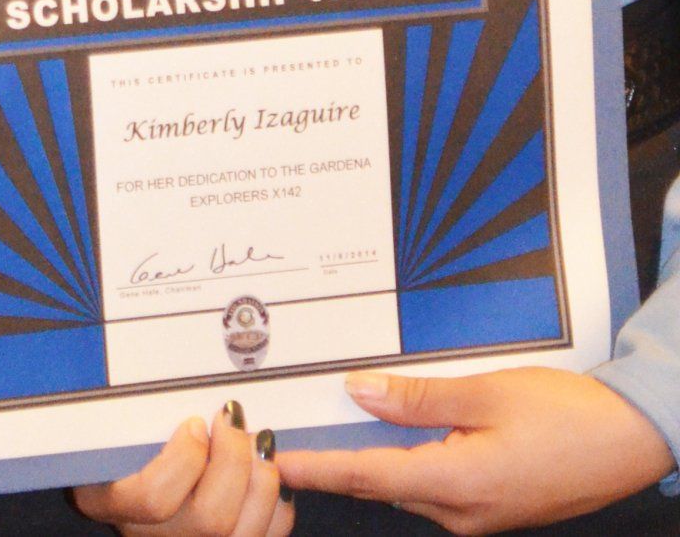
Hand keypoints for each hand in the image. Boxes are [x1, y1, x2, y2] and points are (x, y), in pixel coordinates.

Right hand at [75, 402, 291, 536]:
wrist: (137, 499)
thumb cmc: (121, 447)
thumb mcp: (113, 428)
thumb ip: (137, 413)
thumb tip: (194, 398)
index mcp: (115, 503)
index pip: (154, 498)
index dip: (184, 459)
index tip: (194, 423)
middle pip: (211, 520)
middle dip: (233, 461)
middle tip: (232, 418)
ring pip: (244, 532)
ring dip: (261, 477)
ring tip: (255, 439)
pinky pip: (269, 535)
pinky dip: (277, 500)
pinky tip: (264, 471)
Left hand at [276, 366, 670, 532]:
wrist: (629, 443)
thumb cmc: (566, 416)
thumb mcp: (486, 393)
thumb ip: (417, 398)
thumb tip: (359, 392)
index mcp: (457, 486)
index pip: (366, 478)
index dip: (317, 470)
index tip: (279, 465)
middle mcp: (462, 513)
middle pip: (381, 485)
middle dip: (336, 466)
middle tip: (292, 442)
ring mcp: (478, 517)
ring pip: (407, 487)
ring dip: (370, 464)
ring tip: (330, 435)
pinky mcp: (491, 509)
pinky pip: (434, 487)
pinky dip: (405, 464)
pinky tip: (392, 440)